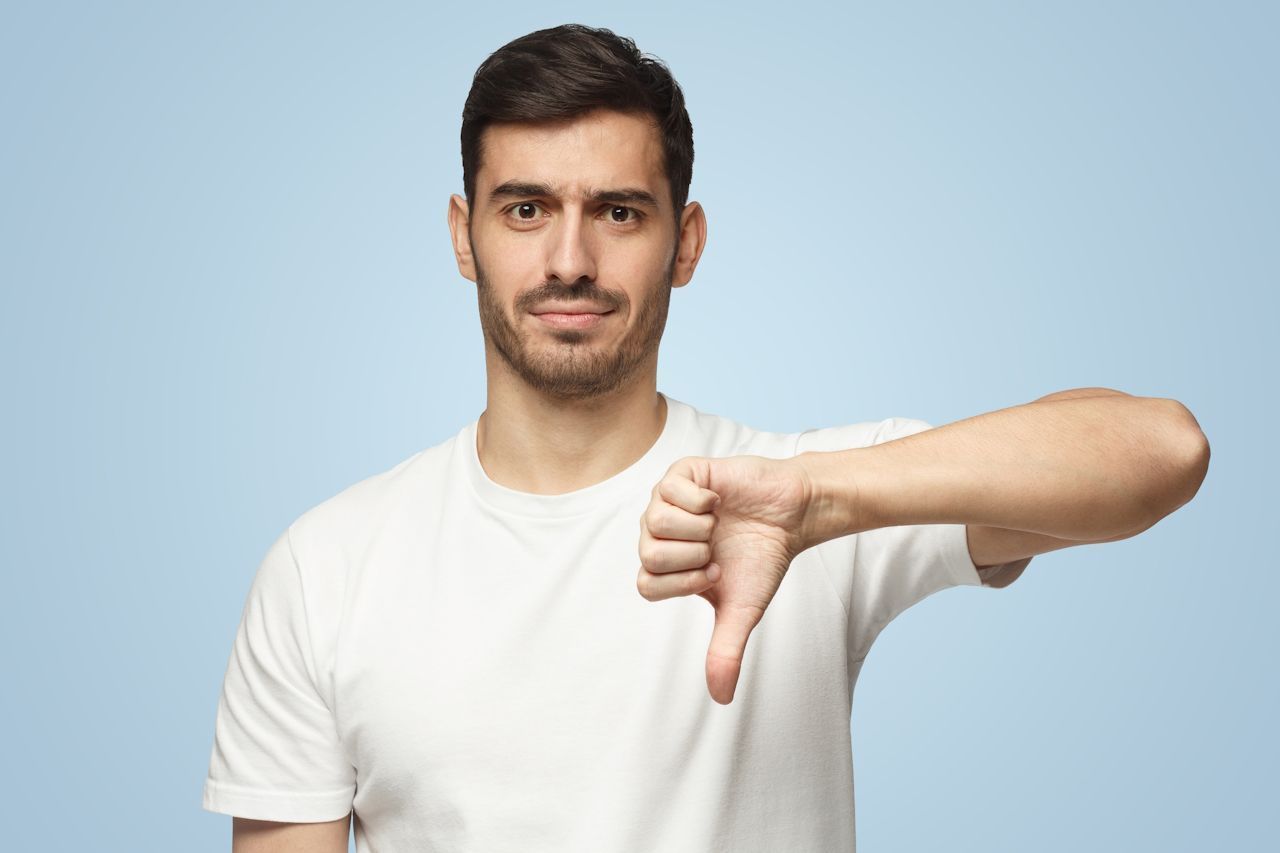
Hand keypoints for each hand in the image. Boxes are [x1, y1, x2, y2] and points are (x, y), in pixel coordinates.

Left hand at [636, 454, 819, 704]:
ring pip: (655, 521)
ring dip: (698, 528)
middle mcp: (658, 533)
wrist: (790, 515)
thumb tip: (721, 700)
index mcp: (664, 566)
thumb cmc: (761, 559)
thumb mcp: (742, 609)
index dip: (683, 582)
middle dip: (694, 556)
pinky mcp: (682, 473)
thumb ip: (725, 651)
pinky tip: (718, 501)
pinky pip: (672, 489)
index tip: (714, 575)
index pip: (646, 584)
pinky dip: (703, 500)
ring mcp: (667, 501)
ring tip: (717, 525)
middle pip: (649, 553)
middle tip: (716, 549)